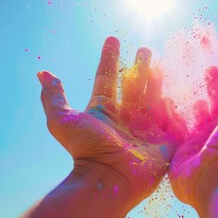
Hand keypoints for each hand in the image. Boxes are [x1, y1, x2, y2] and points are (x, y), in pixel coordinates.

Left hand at [38, 36, 185, 208]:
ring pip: (153, 99)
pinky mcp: (163, 143)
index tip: (112, 39)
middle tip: (144, 49)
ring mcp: (145, 130)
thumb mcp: (62, 121)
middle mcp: (125, 118)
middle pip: (134, 86)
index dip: (109, 59)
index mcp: (104, 110)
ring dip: (156, 81)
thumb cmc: (85, 150)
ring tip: (160, 63)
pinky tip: (174, 95)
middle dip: (139, 67)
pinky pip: (171, 122)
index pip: (107, 78)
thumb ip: (54, 96)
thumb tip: (42, 73)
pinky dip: (173, 109)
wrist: (108, 178)